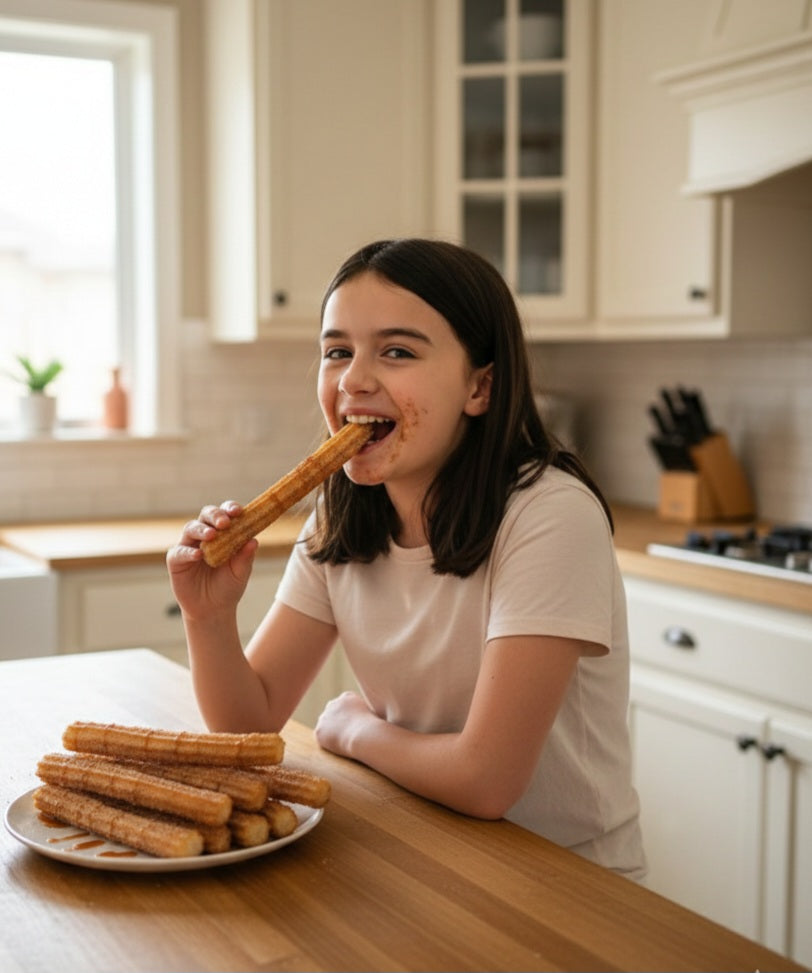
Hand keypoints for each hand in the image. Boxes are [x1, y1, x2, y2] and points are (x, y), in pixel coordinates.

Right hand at [166, 501, 257, 621]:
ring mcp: (189, 545)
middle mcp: (204, 535)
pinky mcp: (176, 560)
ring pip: (191, 528)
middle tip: (224, 523)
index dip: (230, 509)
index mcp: (223, 533)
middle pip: (206, 515)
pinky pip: (179, 551)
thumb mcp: (241, 572)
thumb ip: (246, 557)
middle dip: (215, 515)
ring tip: (212, 536)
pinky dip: (188, 551)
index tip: (238, 512)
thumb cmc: (228, 586)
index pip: (226, 514)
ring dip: (202, 530)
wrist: (213, 610)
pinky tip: (198, 555)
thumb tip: (254, 540)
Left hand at [314, 691, 379, 759]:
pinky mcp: (319, 730)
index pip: (343, 704)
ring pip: (324, 723)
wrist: (364, 736)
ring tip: (343, 740)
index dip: (347, 715)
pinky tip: (337, 745)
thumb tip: (368, 721)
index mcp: (347, 697)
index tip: (353, 724)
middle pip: (331, 711)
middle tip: (344, 733)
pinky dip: (327, 741)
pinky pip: (321, 736)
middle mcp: (333, 703)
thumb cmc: (375, 728)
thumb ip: (366, 713)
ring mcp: (325, 716)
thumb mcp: (374, 714)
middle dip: (336, 720)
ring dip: (330, 731)